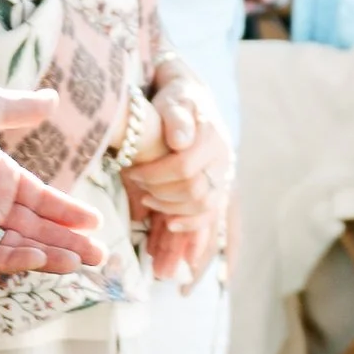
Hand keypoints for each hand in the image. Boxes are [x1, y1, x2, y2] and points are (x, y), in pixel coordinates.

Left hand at [0, 87, 107, 274]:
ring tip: (80, 262)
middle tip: (100, 256)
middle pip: (38, 228)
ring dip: (50, 255)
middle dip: (70, 242)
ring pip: (20, 245)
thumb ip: (23, 108)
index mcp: (0, 176)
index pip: (43, 200)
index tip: (95, 221)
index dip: (68, 212)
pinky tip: (40, 257)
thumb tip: (54, 99)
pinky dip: (15, 259)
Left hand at [125, 68, 232, 286]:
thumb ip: (177, 116)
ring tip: (152, 213)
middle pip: (195, 193)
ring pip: (205, 213)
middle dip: (163, 197)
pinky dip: (196, 241)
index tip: (130, 174)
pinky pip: (212, 225)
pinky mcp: (215, 194)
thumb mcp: (175, 98)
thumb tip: (181, 141)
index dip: (155, 175)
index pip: (185, 167)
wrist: (190, 101)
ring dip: (176, 219)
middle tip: (140, 192)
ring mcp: (222, 181)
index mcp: (212, 140)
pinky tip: (179, 255)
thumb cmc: (176, 100)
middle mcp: (223, 163)